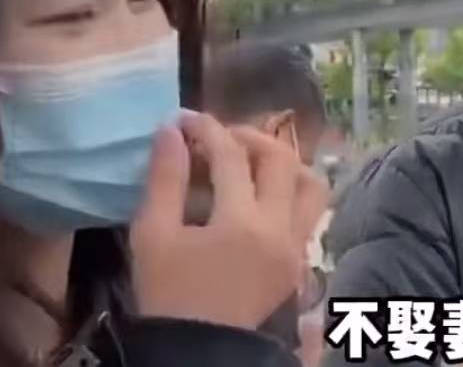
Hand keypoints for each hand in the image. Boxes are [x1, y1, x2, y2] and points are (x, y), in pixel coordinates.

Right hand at [130, 114, 327, 329]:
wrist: (198, 354)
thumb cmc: (168, 298)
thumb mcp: (152, 238)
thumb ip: (164, 180)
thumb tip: (171, 132)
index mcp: (240, 222)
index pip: (230, 155)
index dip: (206, 129)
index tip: (184, 120)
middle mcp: (279, 228)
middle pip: (281, 159)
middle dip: (249, 137)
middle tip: (219, 138)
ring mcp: (296, 246)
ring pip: (310, 184)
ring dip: (283, 163)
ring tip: (250, 162)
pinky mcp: (300, 261)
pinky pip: (310, 212)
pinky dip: (291, 190)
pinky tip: (260, 194)